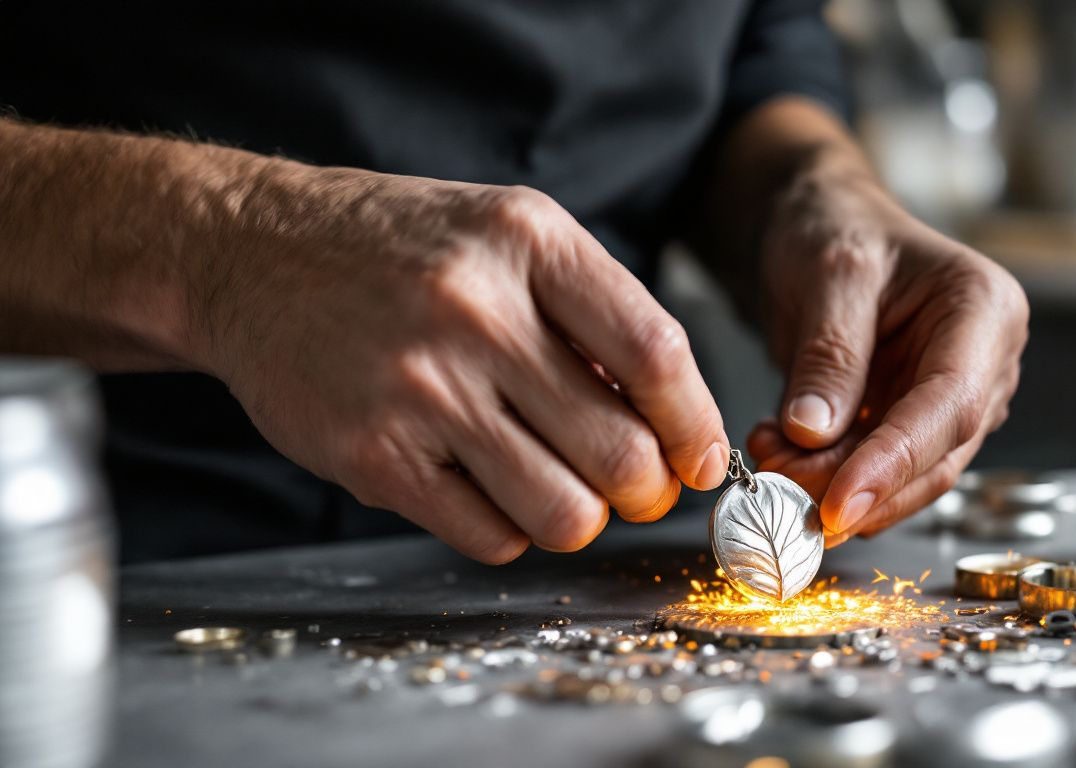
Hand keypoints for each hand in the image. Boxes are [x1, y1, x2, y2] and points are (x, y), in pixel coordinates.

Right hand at [200, 167, 729, 562]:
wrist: (250, 252)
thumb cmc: (400, 248)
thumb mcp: (507, 236)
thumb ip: (592, 315)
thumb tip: (673, 423)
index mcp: (527, 241)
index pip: (656, 353)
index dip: (697, 422)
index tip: (703, 455)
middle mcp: (475, 311)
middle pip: (622, 450)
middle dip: (648, 486)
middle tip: (637, 482)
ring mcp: (419, 388)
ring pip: (565, 512)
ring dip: (583, 516)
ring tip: (565, 487)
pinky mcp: (372, 456)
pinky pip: (491, 537)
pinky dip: (511, 528)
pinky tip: (491, 488)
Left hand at [745, 164, 1027, 545]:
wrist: (818, 224)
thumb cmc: (834, 227)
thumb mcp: (828, 276)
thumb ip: (828, 356)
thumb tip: (814, 435)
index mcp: (984, 309)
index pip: (951, 405)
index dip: (896, 463)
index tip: (840, 503)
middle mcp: (984, 362)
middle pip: (935, 453)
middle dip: (857, 484)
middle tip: (781, 487)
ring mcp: (952, 397)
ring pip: (907, 475)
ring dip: (836, 485)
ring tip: (771, 459)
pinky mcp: (912, 422)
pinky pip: (878, 469)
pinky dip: (829, 476)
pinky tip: (781, 454)